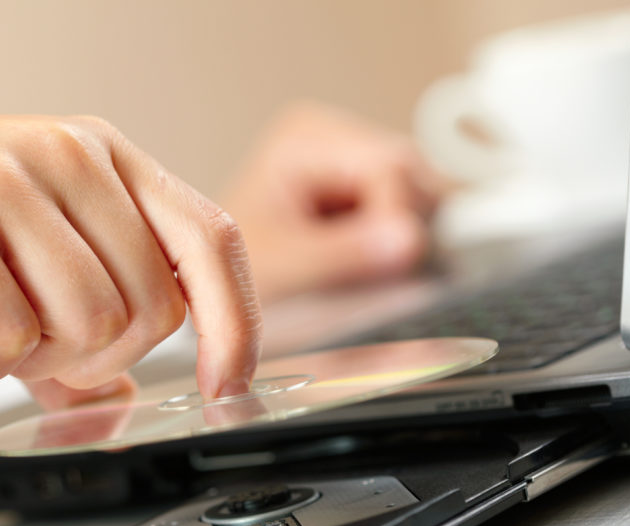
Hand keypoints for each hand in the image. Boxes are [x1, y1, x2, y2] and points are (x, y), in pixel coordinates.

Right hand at [0, 111, 260, 399]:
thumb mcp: (18, 260)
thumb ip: (79, 328)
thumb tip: (126, 396)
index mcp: (103, 158)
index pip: (209, 239)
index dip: (234, 321)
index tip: (227, 384)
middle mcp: (66, 155)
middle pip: (148, 308)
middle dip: (94, 355)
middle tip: (28, 337)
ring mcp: (3, 178)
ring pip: (86, 325)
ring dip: (29, 356)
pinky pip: (3, 338)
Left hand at [223, 101, 443, 303]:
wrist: (208, 284)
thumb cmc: (226, 268)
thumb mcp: (283, 265)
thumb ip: (345, 254)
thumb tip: (408, 242)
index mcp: (305, 136)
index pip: (389, 165)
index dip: (399, 217)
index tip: (398, 262)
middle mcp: (333, 137)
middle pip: (413, 174)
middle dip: (407, 226)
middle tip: (383, 274)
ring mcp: (352, 162)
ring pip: (421, 193)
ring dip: (407, 237)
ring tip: (367, 271)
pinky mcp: (364, 192)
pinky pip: (411, 212)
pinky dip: (400, 242)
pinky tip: (372, 263)